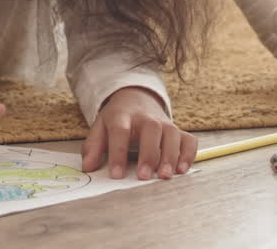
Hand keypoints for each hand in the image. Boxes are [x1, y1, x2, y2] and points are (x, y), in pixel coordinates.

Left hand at [81, 86, 196, 179]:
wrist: (137, 99)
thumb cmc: (117, 120)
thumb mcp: (100, 128)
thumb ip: (93, 147)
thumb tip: (88, 167)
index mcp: (122, 116)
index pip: (120, 131)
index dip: (118, 153)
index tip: (116, 175)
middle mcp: (146, 117)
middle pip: (151, 130)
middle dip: (148, 154)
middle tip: (144, 176)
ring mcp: (164, 123)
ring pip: (172, 134)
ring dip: (170, 156)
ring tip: (165, 176)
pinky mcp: (178, 131)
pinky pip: (188, 140)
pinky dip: (188, 154)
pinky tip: (182, 170)